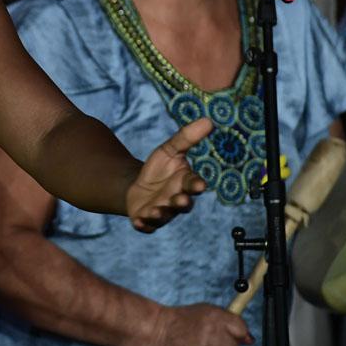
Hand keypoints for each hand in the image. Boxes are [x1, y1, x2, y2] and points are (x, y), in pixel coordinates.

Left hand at [126, 117, 211, 231]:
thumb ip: (186, 138)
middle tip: (181, 200)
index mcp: (185, 184)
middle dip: (182, 202)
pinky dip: (143, 225)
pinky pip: (146, 225)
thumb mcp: (169, 150)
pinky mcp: (146, 220)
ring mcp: (163, 212)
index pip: (194, 184)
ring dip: (161, 214)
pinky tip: (137, 222)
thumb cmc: (159, 169)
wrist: (137, 186)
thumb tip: (208, 120)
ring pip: (165, 216)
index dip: (196, 185)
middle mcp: (177, 200)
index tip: (199, 184)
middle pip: (183, 203)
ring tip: (155, 211)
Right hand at [146, 303, 251, 345]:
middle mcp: (212, 332)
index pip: (241, 329)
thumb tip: (249, 340)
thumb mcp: (205, 312)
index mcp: (215, 316)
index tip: (237, 338)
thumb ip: (228, 322)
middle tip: (212, 344)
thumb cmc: (182, 321)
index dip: (239, 335)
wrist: (158, 330)